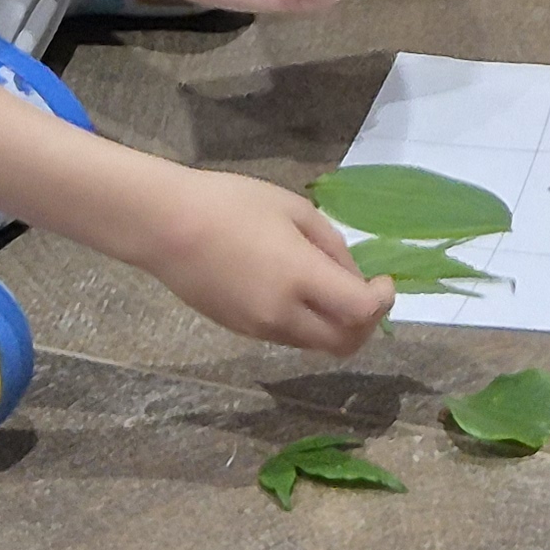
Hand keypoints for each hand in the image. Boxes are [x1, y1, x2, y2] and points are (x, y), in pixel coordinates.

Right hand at [141, 169, 393, 353]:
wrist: (165, 226)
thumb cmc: (231, 204)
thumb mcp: (294, 210)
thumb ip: (331, 246)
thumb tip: (352, 276)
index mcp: (300, 278)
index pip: (360, 312)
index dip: (383, 301)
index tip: (384, 280)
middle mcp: (282, 314)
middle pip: (343, 344)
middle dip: (366, 324)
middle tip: (367, 295)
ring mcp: (259, 328)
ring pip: (315, 345)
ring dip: (336, 326)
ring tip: (332, 288)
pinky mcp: (240, 331)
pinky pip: (288, 337)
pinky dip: (308, 324)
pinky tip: (299, 292)